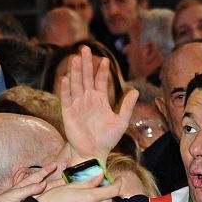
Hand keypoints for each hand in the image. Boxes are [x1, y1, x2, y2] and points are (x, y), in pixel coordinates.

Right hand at [37, 172, 120, 201]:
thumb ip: (88, 182)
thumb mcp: (70, 185)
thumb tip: (101, 175)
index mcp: (90, 197)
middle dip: (106, 194)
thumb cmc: (53, 198)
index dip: (119, 184)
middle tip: (98, 187)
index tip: (119, 179)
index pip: (113, 191)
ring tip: (80, 198)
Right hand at [61, 45, 136, 161]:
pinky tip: (66, 78)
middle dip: (85, 64)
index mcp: (100, 101)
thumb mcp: (121, 122)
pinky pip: (66, 99)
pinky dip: (66, 89)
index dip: (101, 71)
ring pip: (76, 85)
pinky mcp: (68, 114)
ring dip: (75, 72)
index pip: (100, 81)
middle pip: (85, 78)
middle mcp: (87, 100)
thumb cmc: (107, 139)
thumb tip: (135, 90)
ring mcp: (77, 106)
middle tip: (85, 49)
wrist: (94, 153)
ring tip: (75, 58)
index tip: (104, 60)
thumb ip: (127, 106)